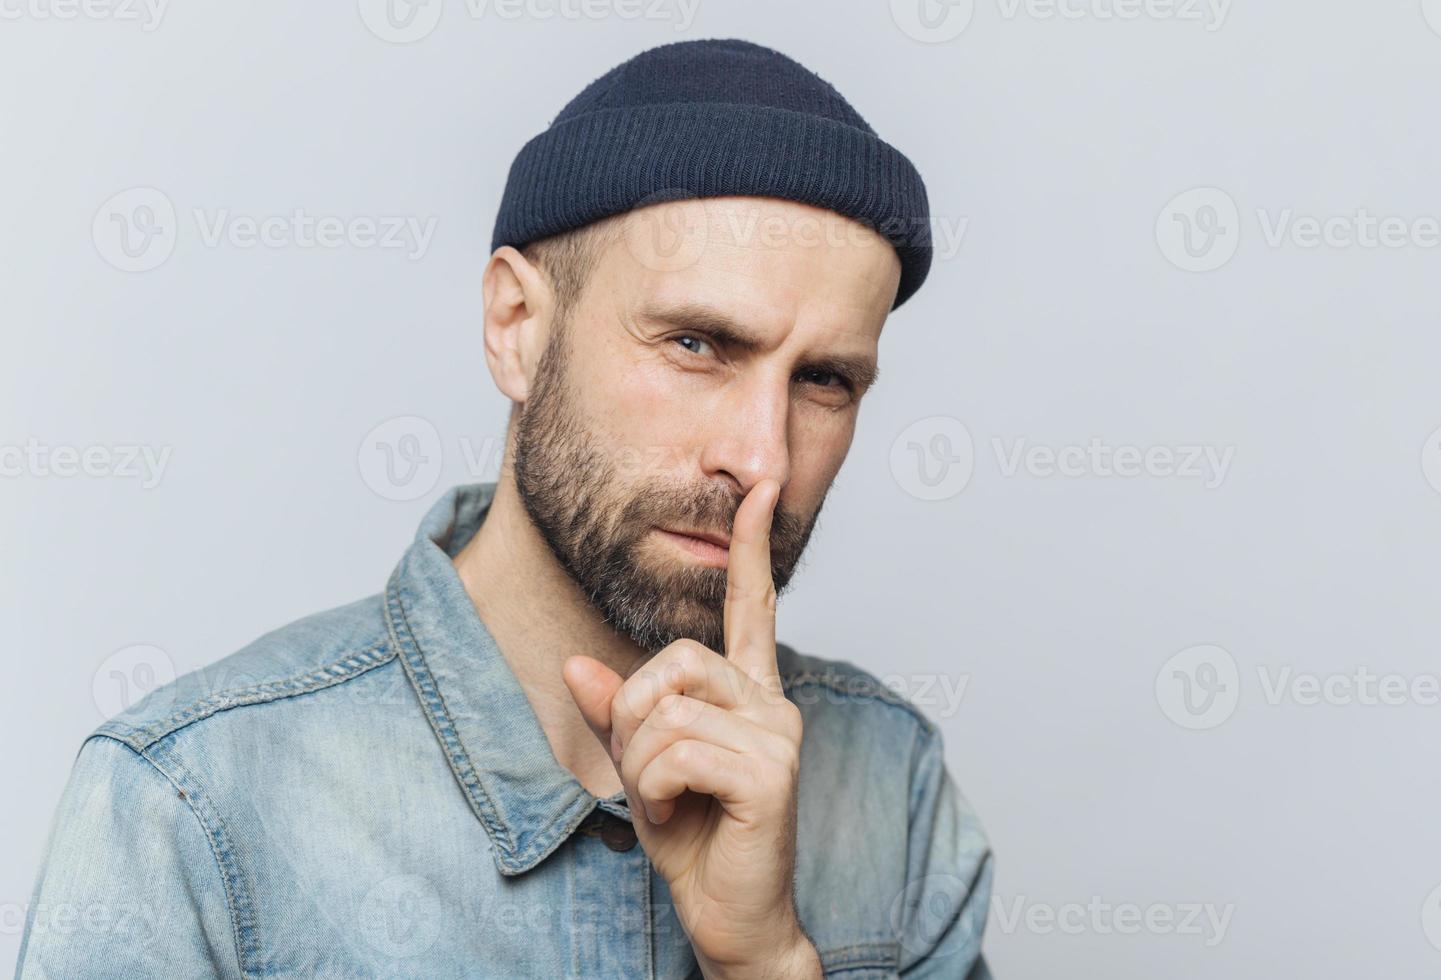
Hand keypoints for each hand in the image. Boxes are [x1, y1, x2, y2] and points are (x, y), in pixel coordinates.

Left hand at [563, 478, 819, 978]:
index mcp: (750, 693)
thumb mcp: (641, 767)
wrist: (732, 915)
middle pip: (676, 659)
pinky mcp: (773, 770)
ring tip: (665, 800)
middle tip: (645, 770)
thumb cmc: (696, 838)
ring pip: (669, 707)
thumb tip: (577, 667)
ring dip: (641, 762)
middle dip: (634, 714)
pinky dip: (654, 787)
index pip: (752, 606)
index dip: (753, 548)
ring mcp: (779, 733)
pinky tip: (675, 814)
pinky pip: (678, 749)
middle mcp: (773, 702)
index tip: (762, 491)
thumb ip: (618, 714)